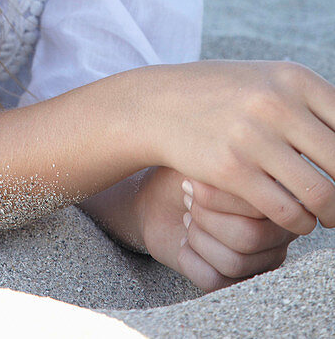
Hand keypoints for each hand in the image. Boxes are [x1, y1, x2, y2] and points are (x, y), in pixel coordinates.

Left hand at [138, 167, 296, 291]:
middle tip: (187, 201)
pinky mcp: (238, 282)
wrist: (157, 197)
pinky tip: (185, 243)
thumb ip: (222, 160)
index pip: (259, 205)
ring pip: (235, 262)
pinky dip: (190, 259)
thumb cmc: (185, 172)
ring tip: (188, 220)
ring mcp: (263, 260)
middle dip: (206, 217)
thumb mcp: (202, 156)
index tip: (190, 182)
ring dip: (198, 238)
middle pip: (250, 236)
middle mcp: (281, 230)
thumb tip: (232, 171)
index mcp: (279, 193)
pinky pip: (216, 281)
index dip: (216, 196)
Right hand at [144, 60, 334, 235]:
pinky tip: (295, 218)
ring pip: (322, 194)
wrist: (159, 103)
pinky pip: (288, 211)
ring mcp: (253, 136)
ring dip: (331, 213)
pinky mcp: (232, 170)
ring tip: (324, 215)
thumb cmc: (222, 95)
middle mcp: (277, 102)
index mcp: (293, 77)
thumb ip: (311, 104)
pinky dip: (300, 223)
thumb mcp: (267, 81)